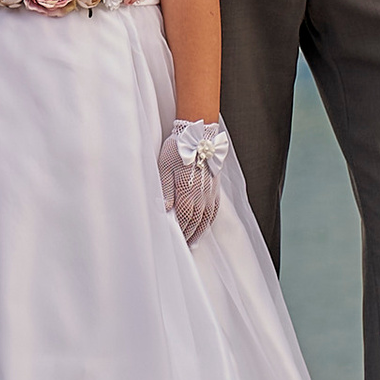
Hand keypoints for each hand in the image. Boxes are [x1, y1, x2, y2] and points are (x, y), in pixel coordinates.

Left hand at [159, 119, 227, 241]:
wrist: (199, 134)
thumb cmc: (179, 148)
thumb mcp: (165, 166)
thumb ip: (165, 189)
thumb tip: (164, 209)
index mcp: (187, 191)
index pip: (183, 217)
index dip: (179, 230)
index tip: (173, 239)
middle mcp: (201, 195)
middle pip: (194, 221)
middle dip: (188, 234)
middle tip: (182, 246)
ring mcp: (210, 192)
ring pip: (205, 218)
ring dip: (199, 232)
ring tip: (193, 242)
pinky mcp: (215, 188)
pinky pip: (214, 209)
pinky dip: (209, 221)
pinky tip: (205, 225)